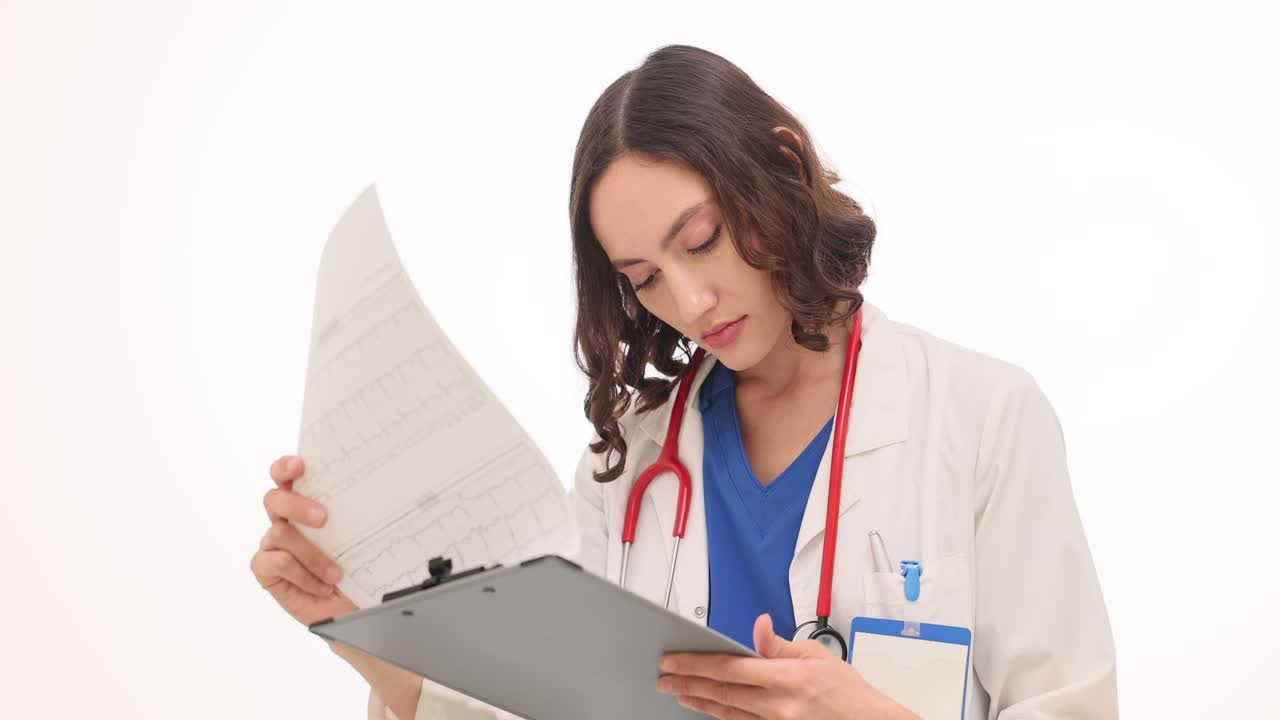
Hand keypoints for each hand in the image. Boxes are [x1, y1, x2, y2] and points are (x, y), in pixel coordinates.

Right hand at [249, 455, 357, 625]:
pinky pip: (275, 563)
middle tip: (324, 518)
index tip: (300, 465)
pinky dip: (302, 574)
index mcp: (306, 502)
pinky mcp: (266, 569)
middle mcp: (286, 519)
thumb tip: (385, 492)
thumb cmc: (359, 566)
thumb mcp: (366, 535)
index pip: (286, 475)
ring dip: (312, 555)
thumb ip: (360, 512)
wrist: (355, 607)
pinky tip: (321, 585)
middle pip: (274, 499)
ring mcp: (274, 544)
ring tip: (336, 574)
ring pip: (280, 534)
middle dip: (297, 505)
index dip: (286, 467)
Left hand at [656, 614, 918, 719]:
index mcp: (786, 677)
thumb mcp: (816, 655)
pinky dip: (722, 717)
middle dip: (687, 684)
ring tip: (679, 694)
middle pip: (721, 692)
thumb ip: (780, 643)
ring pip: (726, 712)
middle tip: (664, 678)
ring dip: (699, 702)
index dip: (695, 664)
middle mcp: (777, 705)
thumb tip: (757, 626)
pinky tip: (709, 710)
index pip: (728, 668)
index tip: (673, 659)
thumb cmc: (848, 692)